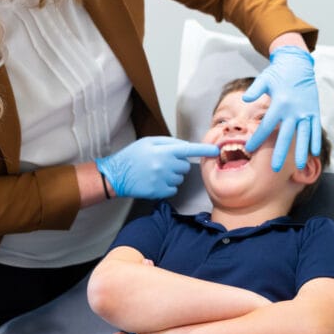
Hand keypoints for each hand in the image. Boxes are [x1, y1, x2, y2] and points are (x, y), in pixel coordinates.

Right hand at [96, 137, 218, 198]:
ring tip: (156, 172)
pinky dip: (168, 186)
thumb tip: (186, 147)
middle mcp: (165, 165)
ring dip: (172, 176)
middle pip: (185, 166)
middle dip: (178, 164)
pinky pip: (173, 189)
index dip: (204, 150)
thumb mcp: (149, 142)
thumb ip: (169, 142)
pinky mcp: (159, 192)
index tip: (216, 150)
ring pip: (180, 179)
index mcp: (164, 151)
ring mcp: (162, 180)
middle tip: (163, 163)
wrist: (116, 174)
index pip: (189, 150)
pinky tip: (156, 182)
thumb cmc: (133, 155)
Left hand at [244, 46, 320, 170]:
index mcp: (280, 104)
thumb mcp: (264, 78)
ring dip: (301, 152)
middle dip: (280, 153)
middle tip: (274, 169)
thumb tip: (245, 99)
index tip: (250, 149)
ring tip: (299, 166)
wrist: (298, 63)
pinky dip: (314, 141)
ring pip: (303, 136)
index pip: (266, 126)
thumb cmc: (278, 72)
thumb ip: (254, 90)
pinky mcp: (314, 110)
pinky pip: (315, 129)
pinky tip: (313, 153)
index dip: (257, 139)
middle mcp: (294, 110)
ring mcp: (306, 111)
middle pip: (285, 136)